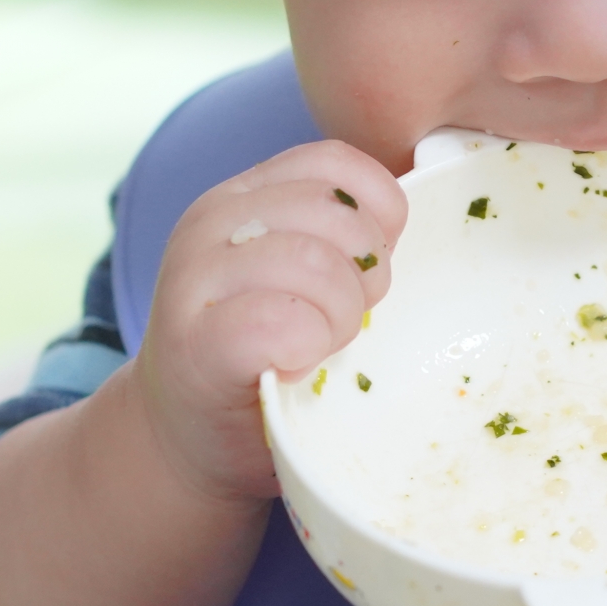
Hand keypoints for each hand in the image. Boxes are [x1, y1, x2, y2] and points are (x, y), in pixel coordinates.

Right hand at [134, 141, 407, 503]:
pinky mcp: (195, 343)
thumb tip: (414, 229)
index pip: (337, 164)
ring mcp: (195, 278)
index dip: (377, 219)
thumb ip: (342, 243)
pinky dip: (307, 350)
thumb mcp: (303, 281)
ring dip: (340, 318)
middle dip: (366, 277)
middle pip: (337, 213)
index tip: (365, 276)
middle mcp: (213, 220)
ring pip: (316, 263)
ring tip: (319, 348)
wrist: (191, 441)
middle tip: (343, 326)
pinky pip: (282, 323)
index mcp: (246, 195)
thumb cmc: (267, 361)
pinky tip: (294, 369)